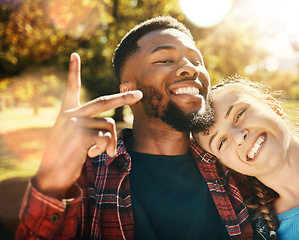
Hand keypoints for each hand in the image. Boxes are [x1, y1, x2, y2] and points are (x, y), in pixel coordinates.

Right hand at [34, 53, 141, 197]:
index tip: (74, 55)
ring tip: (98, 152)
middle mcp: (71, 114)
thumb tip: (113, 127)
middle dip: (124, 98)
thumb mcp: (73, 137)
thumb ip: (89, 127)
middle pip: (104, 101)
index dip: (73, 71)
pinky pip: (106, 138)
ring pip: (109, 125)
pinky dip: (105, 149)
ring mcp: (76, 123)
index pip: (71, 88)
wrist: (51, 174)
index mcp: (67, 112)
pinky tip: (89, 155)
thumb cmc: (65, 156)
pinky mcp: (81, 134)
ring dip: (111, 142)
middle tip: (140, 95)